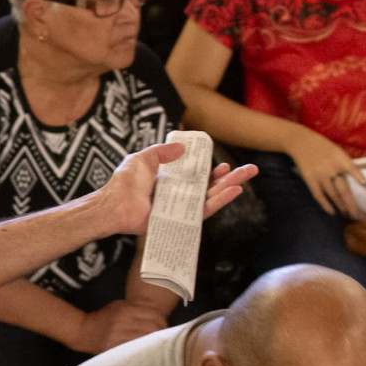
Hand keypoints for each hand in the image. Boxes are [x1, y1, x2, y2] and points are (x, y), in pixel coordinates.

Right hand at [72, 300, 167, 353]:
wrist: (82, 331)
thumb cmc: (103, 318)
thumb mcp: (118, 306)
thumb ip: (137, 306)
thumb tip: (158, 311)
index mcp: (125, 310)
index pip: (154, 314)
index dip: (163, 321)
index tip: (164, 326)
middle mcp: (122, 321)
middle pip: (153, 327)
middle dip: (162, 332)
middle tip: (163, 337)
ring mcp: (118, 335)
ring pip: (146, 339)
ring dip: (154, 342)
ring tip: (156, 345)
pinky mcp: (114, 347)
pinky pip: (135, 349)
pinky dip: (143, 350)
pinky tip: (145, 350)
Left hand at [94, 142, 258, 235]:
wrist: (115, 205)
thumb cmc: (124, 183)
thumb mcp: (142, 159)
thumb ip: (162, 152)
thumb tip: (182, 146)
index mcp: (170, 182)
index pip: (197, 176)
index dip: (212, 171)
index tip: (224, 163)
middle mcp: (178, 195)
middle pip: (210, 186)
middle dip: (231, 177)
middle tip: (251, 169)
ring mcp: (180, 208)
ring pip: (211, 197)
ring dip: (230, 186)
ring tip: (247, 176)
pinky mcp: (181, 219)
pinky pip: (204, 210)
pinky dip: (220, 201)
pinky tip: (234, 191)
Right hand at [285, 128, 365, 218]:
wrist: (300, 142)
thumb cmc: (322, 146)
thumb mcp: (337, 151)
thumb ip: (345, 163)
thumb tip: (356, 179)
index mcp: (339, 158)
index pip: (352, 168)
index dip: (359, 177)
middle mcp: (330, 168)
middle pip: (343, 188)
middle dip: (351, 203)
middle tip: (357, 213)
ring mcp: (319, 175)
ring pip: (332, 195)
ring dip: (341, 206)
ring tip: (348, 214)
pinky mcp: (310, 179)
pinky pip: (318, 195)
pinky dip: (325, 205)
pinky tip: (332, 212)